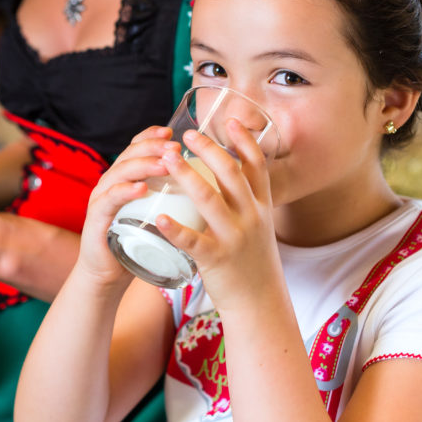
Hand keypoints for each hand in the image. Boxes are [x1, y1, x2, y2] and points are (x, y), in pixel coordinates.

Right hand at [75, 126, 177, 287]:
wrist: (108, 275)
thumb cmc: (137, 242)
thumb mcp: (155, 212)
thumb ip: (170, 196)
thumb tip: (205, 182)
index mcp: (126, 177)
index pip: (137, 147)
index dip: (153, 136)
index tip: (173, 131)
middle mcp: (111, 182)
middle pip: (130, 154)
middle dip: (153, 146)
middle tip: (175, 146)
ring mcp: (102, 198)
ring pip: (120, 172)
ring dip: (144, 165)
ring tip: (165, 163)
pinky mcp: (96, 218)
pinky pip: (110, 199)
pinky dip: (125, 191)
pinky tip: (141, 188)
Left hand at [155, 120, 282, 311]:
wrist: (260, 302)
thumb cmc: (252, 259)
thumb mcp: (258, 224)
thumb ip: (245, 198)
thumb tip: (227, 167)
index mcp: (261, 206)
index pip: (257, 165)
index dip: (244, 140)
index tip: (230, 119)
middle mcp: (251, 217)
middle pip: (231, 174)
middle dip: (209, 149)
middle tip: (187, 134)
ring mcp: (235, 237)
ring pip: (210, 199)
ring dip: (187, 175)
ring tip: (167, 159)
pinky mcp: (217, 259)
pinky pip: (193, 241)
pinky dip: (176, 228)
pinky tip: (159, 217)